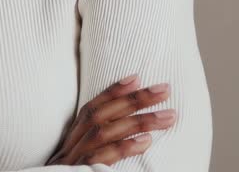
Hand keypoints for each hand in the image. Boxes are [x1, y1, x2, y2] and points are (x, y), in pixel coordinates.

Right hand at [45, 74, 176, 165]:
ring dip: (139, 121)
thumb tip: (129, 136)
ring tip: (169, 116)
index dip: (112, 91)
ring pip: (104, 133)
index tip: (137, 76)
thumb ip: (94, 148)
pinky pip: (100, 159)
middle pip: (100, 116)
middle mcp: (69, 148)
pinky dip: (124, 148)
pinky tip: (146, 142)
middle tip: (165, 89)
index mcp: (69, 142)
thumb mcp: (76, 164)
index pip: (90, 109)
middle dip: (134, 100)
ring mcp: (73, 161)